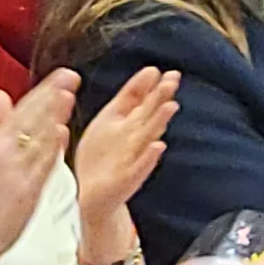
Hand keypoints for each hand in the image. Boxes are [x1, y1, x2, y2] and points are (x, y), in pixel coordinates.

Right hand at [0, 70, 81, 264]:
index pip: (22, 110)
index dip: (42, 91)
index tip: (60, 76)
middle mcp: (3, 155)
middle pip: (29, 119)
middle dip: (50, 96)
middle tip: (69, 76)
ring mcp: (15, 172)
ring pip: (36, 138)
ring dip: (52, 116)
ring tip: (67, 95)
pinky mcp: (25, 191)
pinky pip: (40, 166)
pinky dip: (50, 148)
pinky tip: (60, 133)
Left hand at [68, 66, 180, 226]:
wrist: (91, 193)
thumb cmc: (102, 154)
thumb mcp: (111, 119)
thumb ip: (129, 97)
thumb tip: (151, 71)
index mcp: (129, 122)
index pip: (142, 99)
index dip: (150, 86)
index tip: (160, 71)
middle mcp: (134, 138)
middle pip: (149, 113)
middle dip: (160, 97)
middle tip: (172, 80)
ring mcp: (133, 157)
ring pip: (149, 136)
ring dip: (160, 121)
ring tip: (171, 106)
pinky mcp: (128, 178)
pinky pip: (140, 167)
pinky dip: (149, 157)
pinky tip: (158, 146)